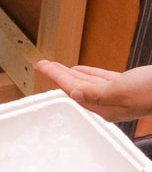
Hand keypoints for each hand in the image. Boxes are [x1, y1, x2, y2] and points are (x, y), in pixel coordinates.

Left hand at [37, 60, 151, 122]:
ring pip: (88, 82)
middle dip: (59, 75)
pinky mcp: (128, 85)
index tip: (42, 66)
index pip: (73, 90)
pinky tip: (80, 70)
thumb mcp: (122, 90)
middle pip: (77, 87)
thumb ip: (97, 93)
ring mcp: (119, 94)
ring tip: (56, 66)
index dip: (56, 77)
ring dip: (71, 73)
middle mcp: (110, 102)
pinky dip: (90, 73)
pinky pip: (102, 79)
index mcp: (106, 106)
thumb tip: (75, 94)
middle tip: (43, 65)